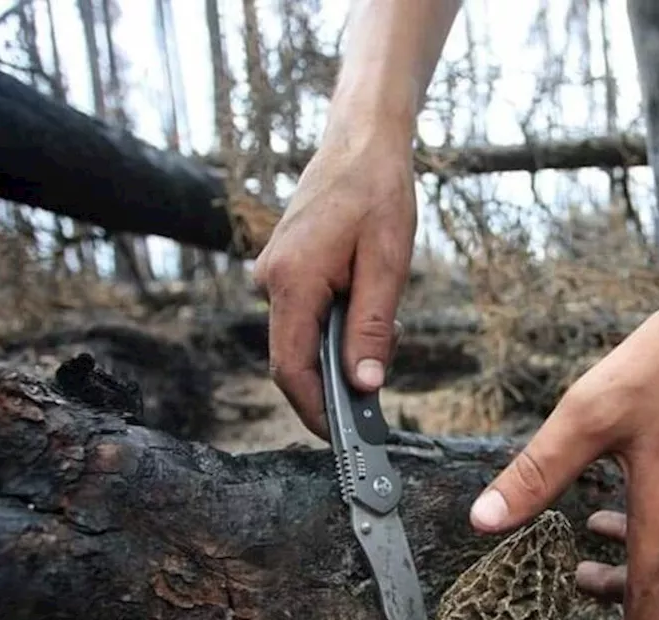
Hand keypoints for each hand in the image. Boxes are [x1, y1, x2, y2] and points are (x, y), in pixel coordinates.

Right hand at [252, 128, 416, 437]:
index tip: (342, 439)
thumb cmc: (377, 193)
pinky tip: (364, 317)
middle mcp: (271, 280)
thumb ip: (372, 327)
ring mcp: (274, 274)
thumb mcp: (387, 264)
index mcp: (291, 281)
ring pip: (300, 339)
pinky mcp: (285, 270)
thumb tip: (365, 384)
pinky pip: (304, 317)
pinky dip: (332, 331)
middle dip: (331, 387)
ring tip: (380, 344)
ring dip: (337, 355)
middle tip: (375, 396)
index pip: (290, 367)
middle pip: (291, 359)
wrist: (361, 141)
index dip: (314, 410)